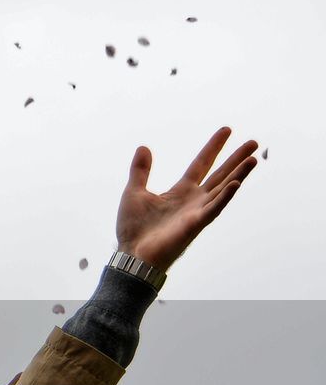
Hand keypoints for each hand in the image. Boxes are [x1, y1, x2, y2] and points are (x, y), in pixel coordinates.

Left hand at [115, 126, 258, 270]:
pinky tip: (236, 184)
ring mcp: (197, 212)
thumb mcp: (134, 192)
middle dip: (236, 159)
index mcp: (180, 191)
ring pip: (222, 190)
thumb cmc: (133, 228)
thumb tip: (144, 147)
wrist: (131, 254)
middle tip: (253, 142)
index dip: (213, 148)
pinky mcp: (195, 225)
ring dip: (239, 175)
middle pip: (220, 174)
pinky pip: (213, 209)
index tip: (227, 130)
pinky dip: (224, 197)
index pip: (201, 164)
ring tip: (253, 159)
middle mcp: (193, 200)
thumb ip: (140, 171)